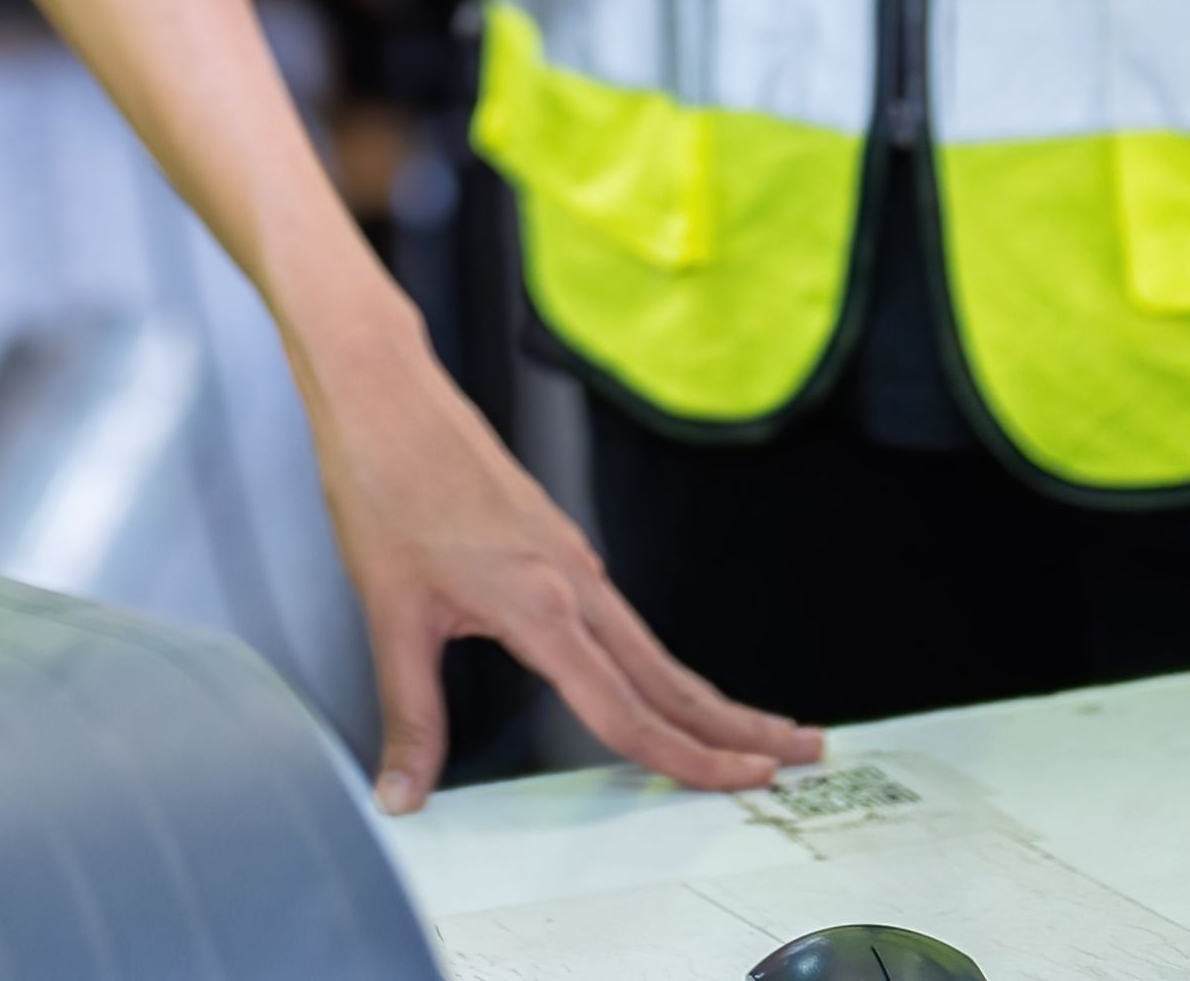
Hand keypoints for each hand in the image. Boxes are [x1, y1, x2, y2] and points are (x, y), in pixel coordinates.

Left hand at [304, 329, 819, 810]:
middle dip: (741, 727)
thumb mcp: (390, 613)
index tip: (744, 785)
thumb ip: (409, 715)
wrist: (387, 396)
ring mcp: (572, 559)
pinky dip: (658, 662)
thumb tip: (402, 794)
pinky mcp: (558, 542)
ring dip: (708, 696)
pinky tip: (657, 678)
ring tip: (756, 729)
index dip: (688, 760)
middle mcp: (573, 582)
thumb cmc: (384, 486)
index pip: (627, 711)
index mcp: (541, 607)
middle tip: (804, 756)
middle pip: (672, 678)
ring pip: (654, 647)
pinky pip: (625, 619)